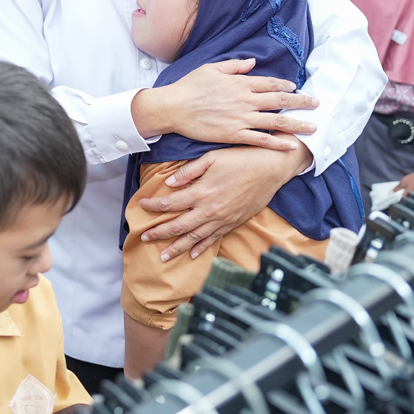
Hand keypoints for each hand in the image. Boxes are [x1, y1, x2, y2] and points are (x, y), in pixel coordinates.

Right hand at [132, 58, 318, 151]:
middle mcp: (245, 99)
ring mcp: (241, 118)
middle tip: (317, 104)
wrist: (174, 107)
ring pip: (276, 121)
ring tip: (313, 126)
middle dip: (301, 102)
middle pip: (280, 100)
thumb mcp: (211, 68)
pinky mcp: (234, 134)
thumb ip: (234, 66)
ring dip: (297, 123)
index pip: (270, 83)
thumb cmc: (189, 86)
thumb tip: (253, 62)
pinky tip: (291, 145)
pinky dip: (278, 142)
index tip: (297, 88)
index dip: (286, 85)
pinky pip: (261, 139)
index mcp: (240, 83)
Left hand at [138, 141, 312, 259]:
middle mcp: (210, 209)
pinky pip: (214, 239)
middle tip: (144, 237)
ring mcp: (222, 219)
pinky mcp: (233, 223)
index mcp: (202, 192)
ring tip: (163, 256)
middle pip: (179, 226)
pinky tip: (192, 254)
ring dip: (177, 247)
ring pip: (195, 237)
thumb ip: (189, 171)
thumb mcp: (211, 157)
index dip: (154, 206)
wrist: (271, 169)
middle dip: (160, 233)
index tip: (142, 206)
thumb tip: (170, 183)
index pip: (170, 203)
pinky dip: (202, 248)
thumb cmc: (241, 159)